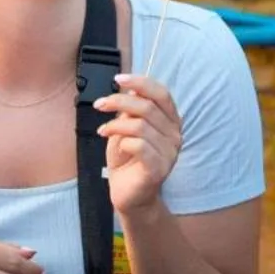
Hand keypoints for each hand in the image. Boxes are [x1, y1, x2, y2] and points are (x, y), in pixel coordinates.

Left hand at [96, 73, 182, 215]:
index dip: (140, 82)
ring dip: (116, 125)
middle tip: (99, 105)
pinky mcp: (159, 168)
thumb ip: (131, 110)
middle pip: (147, 107)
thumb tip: (129, 88)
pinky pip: (139, 145)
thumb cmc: (127, 159)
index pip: (161, 93)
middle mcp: (175, 135)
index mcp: (171, 121)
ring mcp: (169, 153)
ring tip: (104, 131)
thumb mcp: (127, 127)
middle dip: (118, 101)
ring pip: (140, 125)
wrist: (128, 194)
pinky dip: (122, 142)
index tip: (118, 78)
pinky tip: (117, 148)